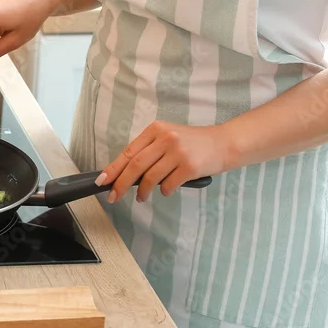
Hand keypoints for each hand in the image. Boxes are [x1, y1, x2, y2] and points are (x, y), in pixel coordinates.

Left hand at [96, 121, 236, 202]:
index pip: (129, 152)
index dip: (113, 168)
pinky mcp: (190, 167)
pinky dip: (164, 191)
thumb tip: (123, 173)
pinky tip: (166, 190)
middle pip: (135, 165)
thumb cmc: (193, 143)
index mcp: (156, 129)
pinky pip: (168, 185)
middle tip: (114, 196)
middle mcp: (166, 138)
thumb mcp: (168, 138)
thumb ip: (149, 150)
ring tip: (141, 197)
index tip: (102, 181)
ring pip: (150, 178)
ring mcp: (178, 152)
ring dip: (142, 192)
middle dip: (121, 184)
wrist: (224, 143)